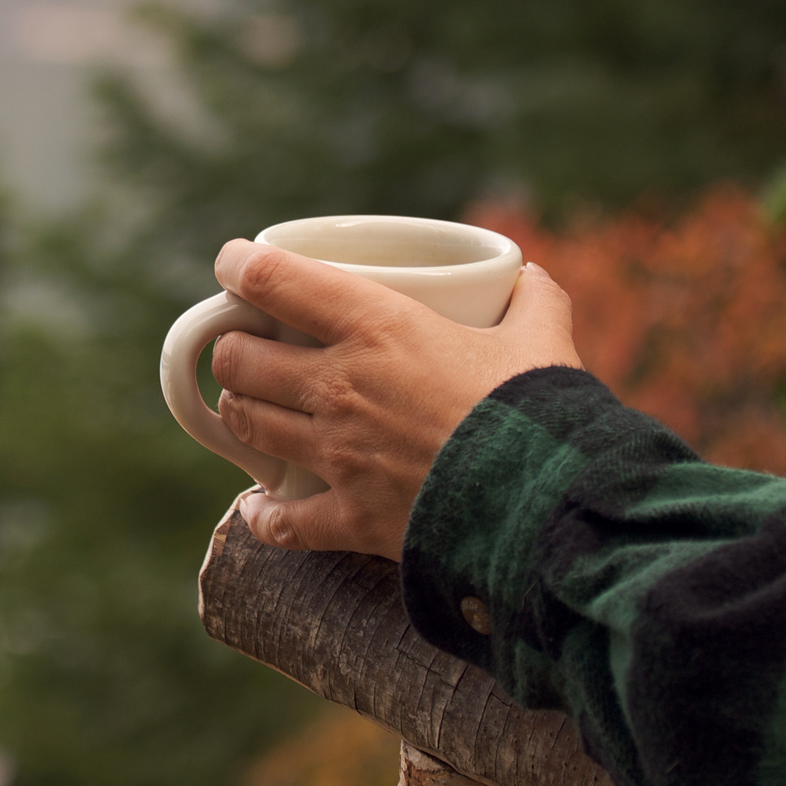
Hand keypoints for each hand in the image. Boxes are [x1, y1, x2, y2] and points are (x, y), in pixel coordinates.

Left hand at [211, 239, 581, 558]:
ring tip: (252, 407)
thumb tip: (531, 278)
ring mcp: (338, 454)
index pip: (272, 279)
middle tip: (248, 349)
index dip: (238, 266)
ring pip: (247, 424)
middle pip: (238, 359)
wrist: (553, 507)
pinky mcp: (351, 517)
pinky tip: (262, 506)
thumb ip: (534, 302)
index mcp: (376, 326)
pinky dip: (265, 515)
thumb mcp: (543, 339)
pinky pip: (282, 521)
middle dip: (233, 350)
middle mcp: (340, 386)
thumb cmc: (542, 412)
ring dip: (241, 412)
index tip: (232, 265)